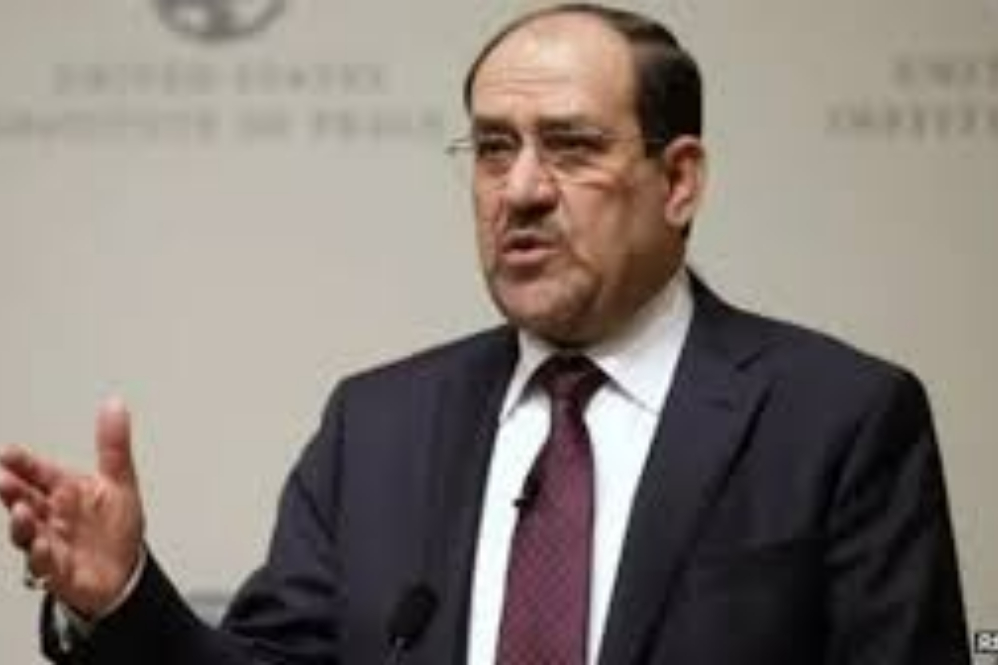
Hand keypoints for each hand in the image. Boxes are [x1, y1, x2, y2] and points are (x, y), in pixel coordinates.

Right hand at [0, 398, 144, 618]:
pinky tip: (41, 546)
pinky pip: (45, 565)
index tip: (8, 452)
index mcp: (64, 491)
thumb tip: (115, 404)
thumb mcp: (120, 481)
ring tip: (20, 510)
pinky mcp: (58, 572)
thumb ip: (113, 445)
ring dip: (20, 523)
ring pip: (27, 532)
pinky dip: (41, 556)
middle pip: (24, 499)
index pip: (38, 473)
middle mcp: (52, 516)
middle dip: (11, 489)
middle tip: (3, 478)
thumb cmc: (115, 528)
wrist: (126, 572)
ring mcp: (51, 543)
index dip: (23, 463)